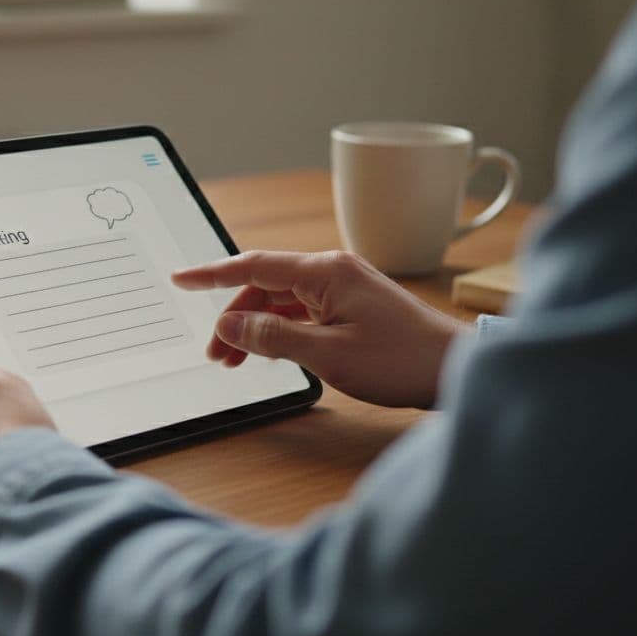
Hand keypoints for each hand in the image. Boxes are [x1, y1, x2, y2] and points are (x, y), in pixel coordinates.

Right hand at [172, 250, 468, 407]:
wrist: (455, 369)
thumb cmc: (400, 360)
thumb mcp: (327, 353)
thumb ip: (271, 336)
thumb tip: (229, 324)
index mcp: (325, 271)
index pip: (253, 266)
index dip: (211, 274)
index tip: (181, 279)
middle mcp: (333, 271)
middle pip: (265, 286)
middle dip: (234, 318)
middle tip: (216, 354)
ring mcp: (345, 287)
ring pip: (282, 301)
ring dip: (256, 327)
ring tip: (236, 360)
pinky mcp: (354, 306)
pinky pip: (303, 311)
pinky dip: (281, 330)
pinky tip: (272, 352)